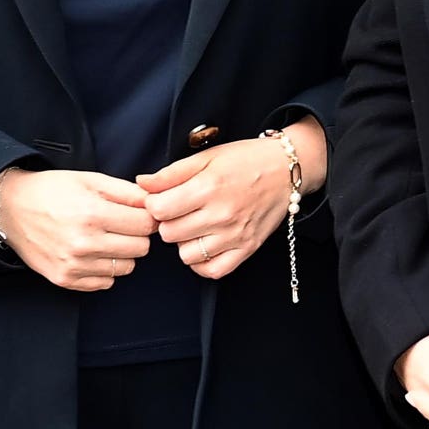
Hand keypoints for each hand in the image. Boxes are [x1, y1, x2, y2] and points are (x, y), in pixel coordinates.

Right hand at [0, 167, 152, 291]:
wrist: (12, 208)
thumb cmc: (52, 191)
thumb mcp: (91, 180)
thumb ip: (127, 192)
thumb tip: (155, 202)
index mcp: (93, 213)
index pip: (146, 225)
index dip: (147, 217)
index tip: (138, 213)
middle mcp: (84, 243)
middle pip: (140, 249)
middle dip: (136, 235)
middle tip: (121, 225)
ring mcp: (74, 265)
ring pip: (126, 268)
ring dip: (121, 254)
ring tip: (104, 237)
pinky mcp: (65, 280)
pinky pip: (105, 283)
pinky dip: (104, 269)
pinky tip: (92, 253)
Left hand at [138, 120, 320, 279]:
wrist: (286, 169)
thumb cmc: (245, 160)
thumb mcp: (207, 157)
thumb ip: (171, 173)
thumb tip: (142, 183)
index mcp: (208, 187)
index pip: (159, 210)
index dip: (154, 204)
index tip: (162, 198)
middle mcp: (221, 214)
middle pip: (169, 234)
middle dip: (168, 222)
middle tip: (180, 210)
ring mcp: (235, 235)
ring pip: (186, 255)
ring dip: (184, 242)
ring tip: (194, 226)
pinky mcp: (247, 249)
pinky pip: (212, 271)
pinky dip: (203, 262)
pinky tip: (204, 244)